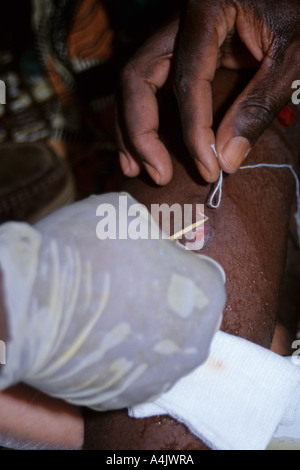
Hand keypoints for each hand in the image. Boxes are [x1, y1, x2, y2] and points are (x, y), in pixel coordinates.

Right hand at [0, 193, 224, 410]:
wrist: (35, 300)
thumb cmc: (89, 249)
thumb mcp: (127, 214)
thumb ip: (153, 229)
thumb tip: (151, 237)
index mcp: (206, 290)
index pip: (202, 275)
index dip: (175, 265)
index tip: (151, 263)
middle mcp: (197, 340)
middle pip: (187, 316)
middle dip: (166, 301)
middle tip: (129, 289)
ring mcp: (164, 375)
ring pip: (163, 348)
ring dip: (145, 333)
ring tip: (109, 315)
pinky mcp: (131, 397)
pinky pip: (135, 372)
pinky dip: (122, 358)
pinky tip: (97, 339)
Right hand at [117, 0, 299, 183]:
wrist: (295, 0)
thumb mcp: (292, 58)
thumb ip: (259, 105)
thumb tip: (227, 160)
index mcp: (208, 10)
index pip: (188, 78)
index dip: (194, 130)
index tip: (208, 168)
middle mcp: (181, 20)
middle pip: (138, 76)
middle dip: (141, 131)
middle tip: (157, 173)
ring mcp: (176, 35)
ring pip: (134, 82)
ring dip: (130, 128)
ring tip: (133, 168)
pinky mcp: (179, 52)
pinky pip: (148, 85)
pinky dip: (140, 118)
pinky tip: (142, 148)